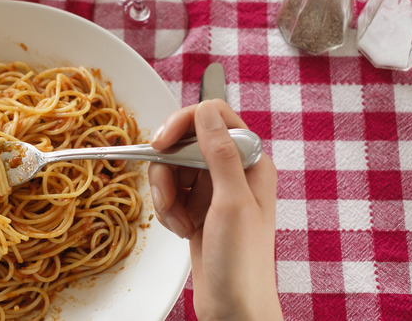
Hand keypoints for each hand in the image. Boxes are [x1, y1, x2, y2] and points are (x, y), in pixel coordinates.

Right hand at [148, 99, 281, 319]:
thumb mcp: (231, 202)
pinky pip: (169, 192)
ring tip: (178, 221)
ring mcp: (213, 190)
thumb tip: (206, 111)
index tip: (161, 143)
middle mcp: (232, 171)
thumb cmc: (243, 263)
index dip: (183, 124)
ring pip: (172, 168)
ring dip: (165, 195)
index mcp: (250, 161)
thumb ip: (220, 153)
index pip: (213, 117)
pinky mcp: (197, 207)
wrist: (234, 307)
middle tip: (167, 194)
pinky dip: (167, 210)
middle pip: (184, 143)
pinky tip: (181, 230)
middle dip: (168, 170)